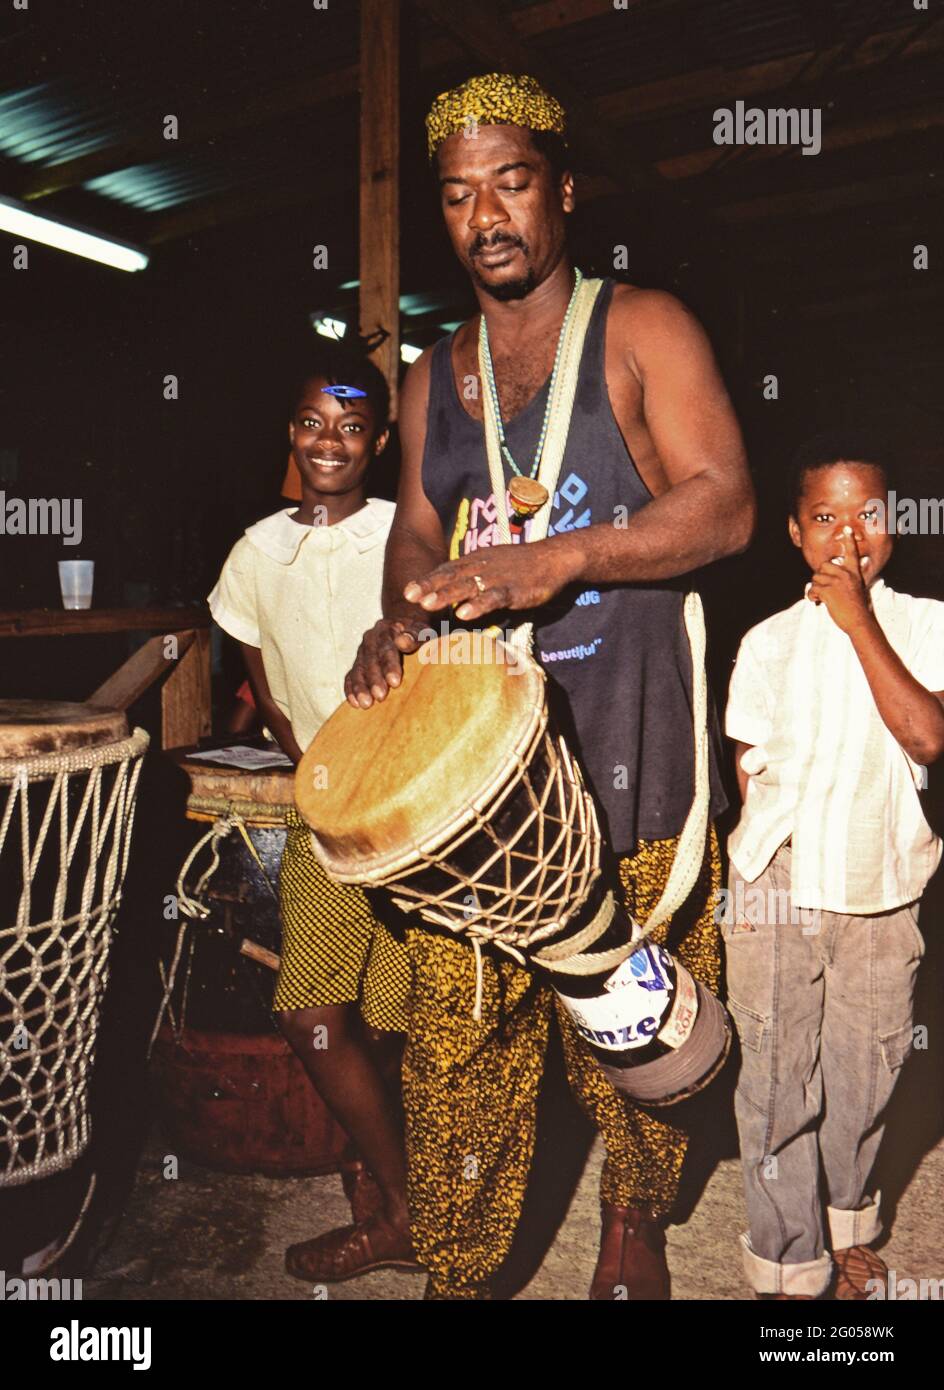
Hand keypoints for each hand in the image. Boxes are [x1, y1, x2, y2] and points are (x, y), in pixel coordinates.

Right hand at [344, 617, 428, 707]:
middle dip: (374, 679)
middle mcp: (371, 639)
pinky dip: (351, 689)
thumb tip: (402, 641)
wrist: (406, 627)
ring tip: (366, 704)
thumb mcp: (422, 630)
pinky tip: (354, 703)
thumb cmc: (418, 633)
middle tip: (380, 696)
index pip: (386, 647)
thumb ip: (414, 635)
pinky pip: (351, 676)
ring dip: (361, 687)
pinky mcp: (358, 663)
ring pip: (358, 669)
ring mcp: (362, 651)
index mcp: (385, 629)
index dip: (390, 665)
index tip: (395, 682)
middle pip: (370, 660)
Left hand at [402, 540, 580, 622]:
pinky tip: (464, 614)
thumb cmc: (523, 566)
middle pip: (452, 576)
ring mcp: (498, 578)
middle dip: (429, 586)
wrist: (555, 558)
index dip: (427, 579)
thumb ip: (475, 581)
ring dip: (446, 595)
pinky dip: (478, 605)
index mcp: (477, 561)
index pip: (447, 569)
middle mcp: (483, 566)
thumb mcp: (495, 568)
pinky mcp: (514, 590)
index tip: (408, 591)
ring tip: (427, 605)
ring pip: (468, 586)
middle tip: (408, 596)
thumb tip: (457, 600)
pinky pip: (493, 598)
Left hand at [807, 528, 872, 634]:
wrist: (859, 620)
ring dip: (816, 589)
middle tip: (825, 590)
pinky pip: (812, 589)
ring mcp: (837, 581)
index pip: (852, 553)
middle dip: (820, 577)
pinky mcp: (828, 590)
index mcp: (854, 572)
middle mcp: (846, 574)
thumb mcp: (856, 589)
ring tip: (823, 598)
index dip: (849, 541)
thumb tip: (835, 576)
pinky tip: (818, 602)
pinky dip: (812, 596)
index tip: (847, 529)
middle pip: (823, 566)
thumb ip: (847, 580)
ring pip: (816, 578)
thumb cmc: (857, 608)